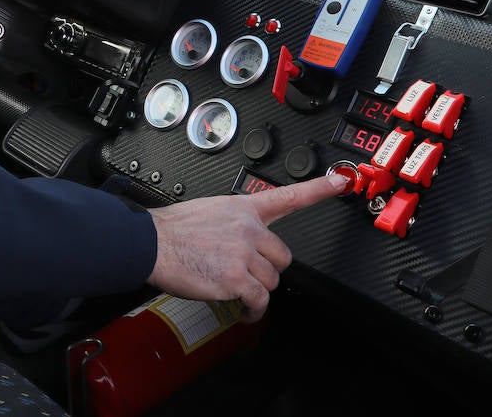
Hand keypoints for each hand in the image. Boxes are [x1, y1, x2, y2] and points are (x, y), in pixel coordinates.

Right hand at [146, 171, 346, 321]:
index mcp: (243, 208)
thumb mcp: (210, 210)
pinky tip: (243, 309)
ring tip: (235, 290)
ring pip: (270, 281)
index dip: (319, 188)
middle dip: (267, 269)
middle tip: (245, 273)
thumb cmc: (173, 230)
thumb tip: (243, 241)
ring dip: (255, 290)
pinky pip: (258, 301)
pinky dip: (252, 310)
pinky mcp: (237, 278)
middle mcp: (249, 229)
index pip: (288, 196)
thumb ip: (234, 223)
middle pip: (282, 257)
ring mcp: (244, 253)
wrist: (150, 243)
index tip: (341, 181)